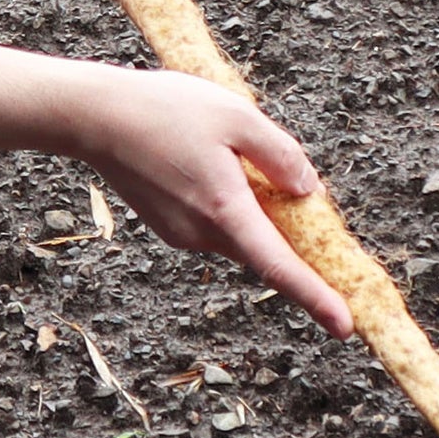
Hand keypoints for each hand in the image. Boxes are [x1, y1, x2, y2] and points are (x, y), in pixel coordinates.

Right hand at [64, 69, 354, 336]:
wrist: (94, 116)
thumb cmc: (163, 109)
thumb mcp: (237, 115)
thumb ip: (280, 155)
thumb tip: (308, 191)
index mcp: (225, 210)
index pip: (280, 267)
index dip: (316, 298)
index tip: (345, 328)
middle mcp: (202, 234)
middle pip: (263, 246)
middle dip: (289, 232)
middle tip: (300, 192)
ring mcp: (181, 234)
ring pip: (238, 231)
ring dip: (254, 209)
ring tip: (230, 151)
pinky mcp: (168, 227)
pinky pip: (215, 223)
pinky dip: (228, 205)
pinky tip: (208, 160)